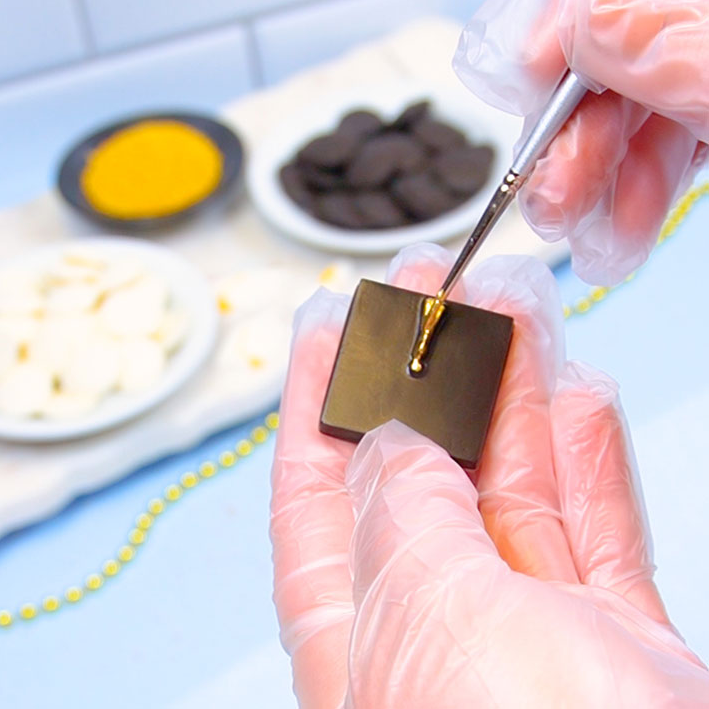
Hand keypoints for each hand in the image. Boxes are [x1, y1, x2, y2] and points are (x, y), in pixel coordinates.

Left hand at [270, 244, 708, 707]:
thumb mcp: (430, 617)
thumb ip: (403, 516)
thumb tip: (387, 439)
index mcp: (359, 633)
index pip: (315, 485)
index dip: (314, 392)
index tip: (323, 314)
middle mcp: (436, 627)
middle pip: (420, 468)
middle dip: (424, 370)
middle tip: (430, 284)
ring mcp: (533, 636)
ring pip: (512, 483)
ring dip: (512, 390)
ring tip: (510, 304)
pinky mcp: (620, 650)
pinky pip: (596, 531)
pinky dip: (588, 459)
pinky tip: (576, 389)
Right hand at [453, 0, 708, 284]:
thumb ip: (669, 41)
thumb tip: (580, 22)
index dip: (559, 12)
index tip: (520, 79)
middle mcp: (705, 0)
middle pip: (613, 36)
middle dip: (573, 130)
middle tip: (550, 192)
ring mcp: (705, 51)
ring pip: (633, 96)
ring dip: (597, 175)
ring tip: (583, 231)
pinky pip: (665, 129)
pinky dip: (636, 183)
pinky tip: (618, 228)